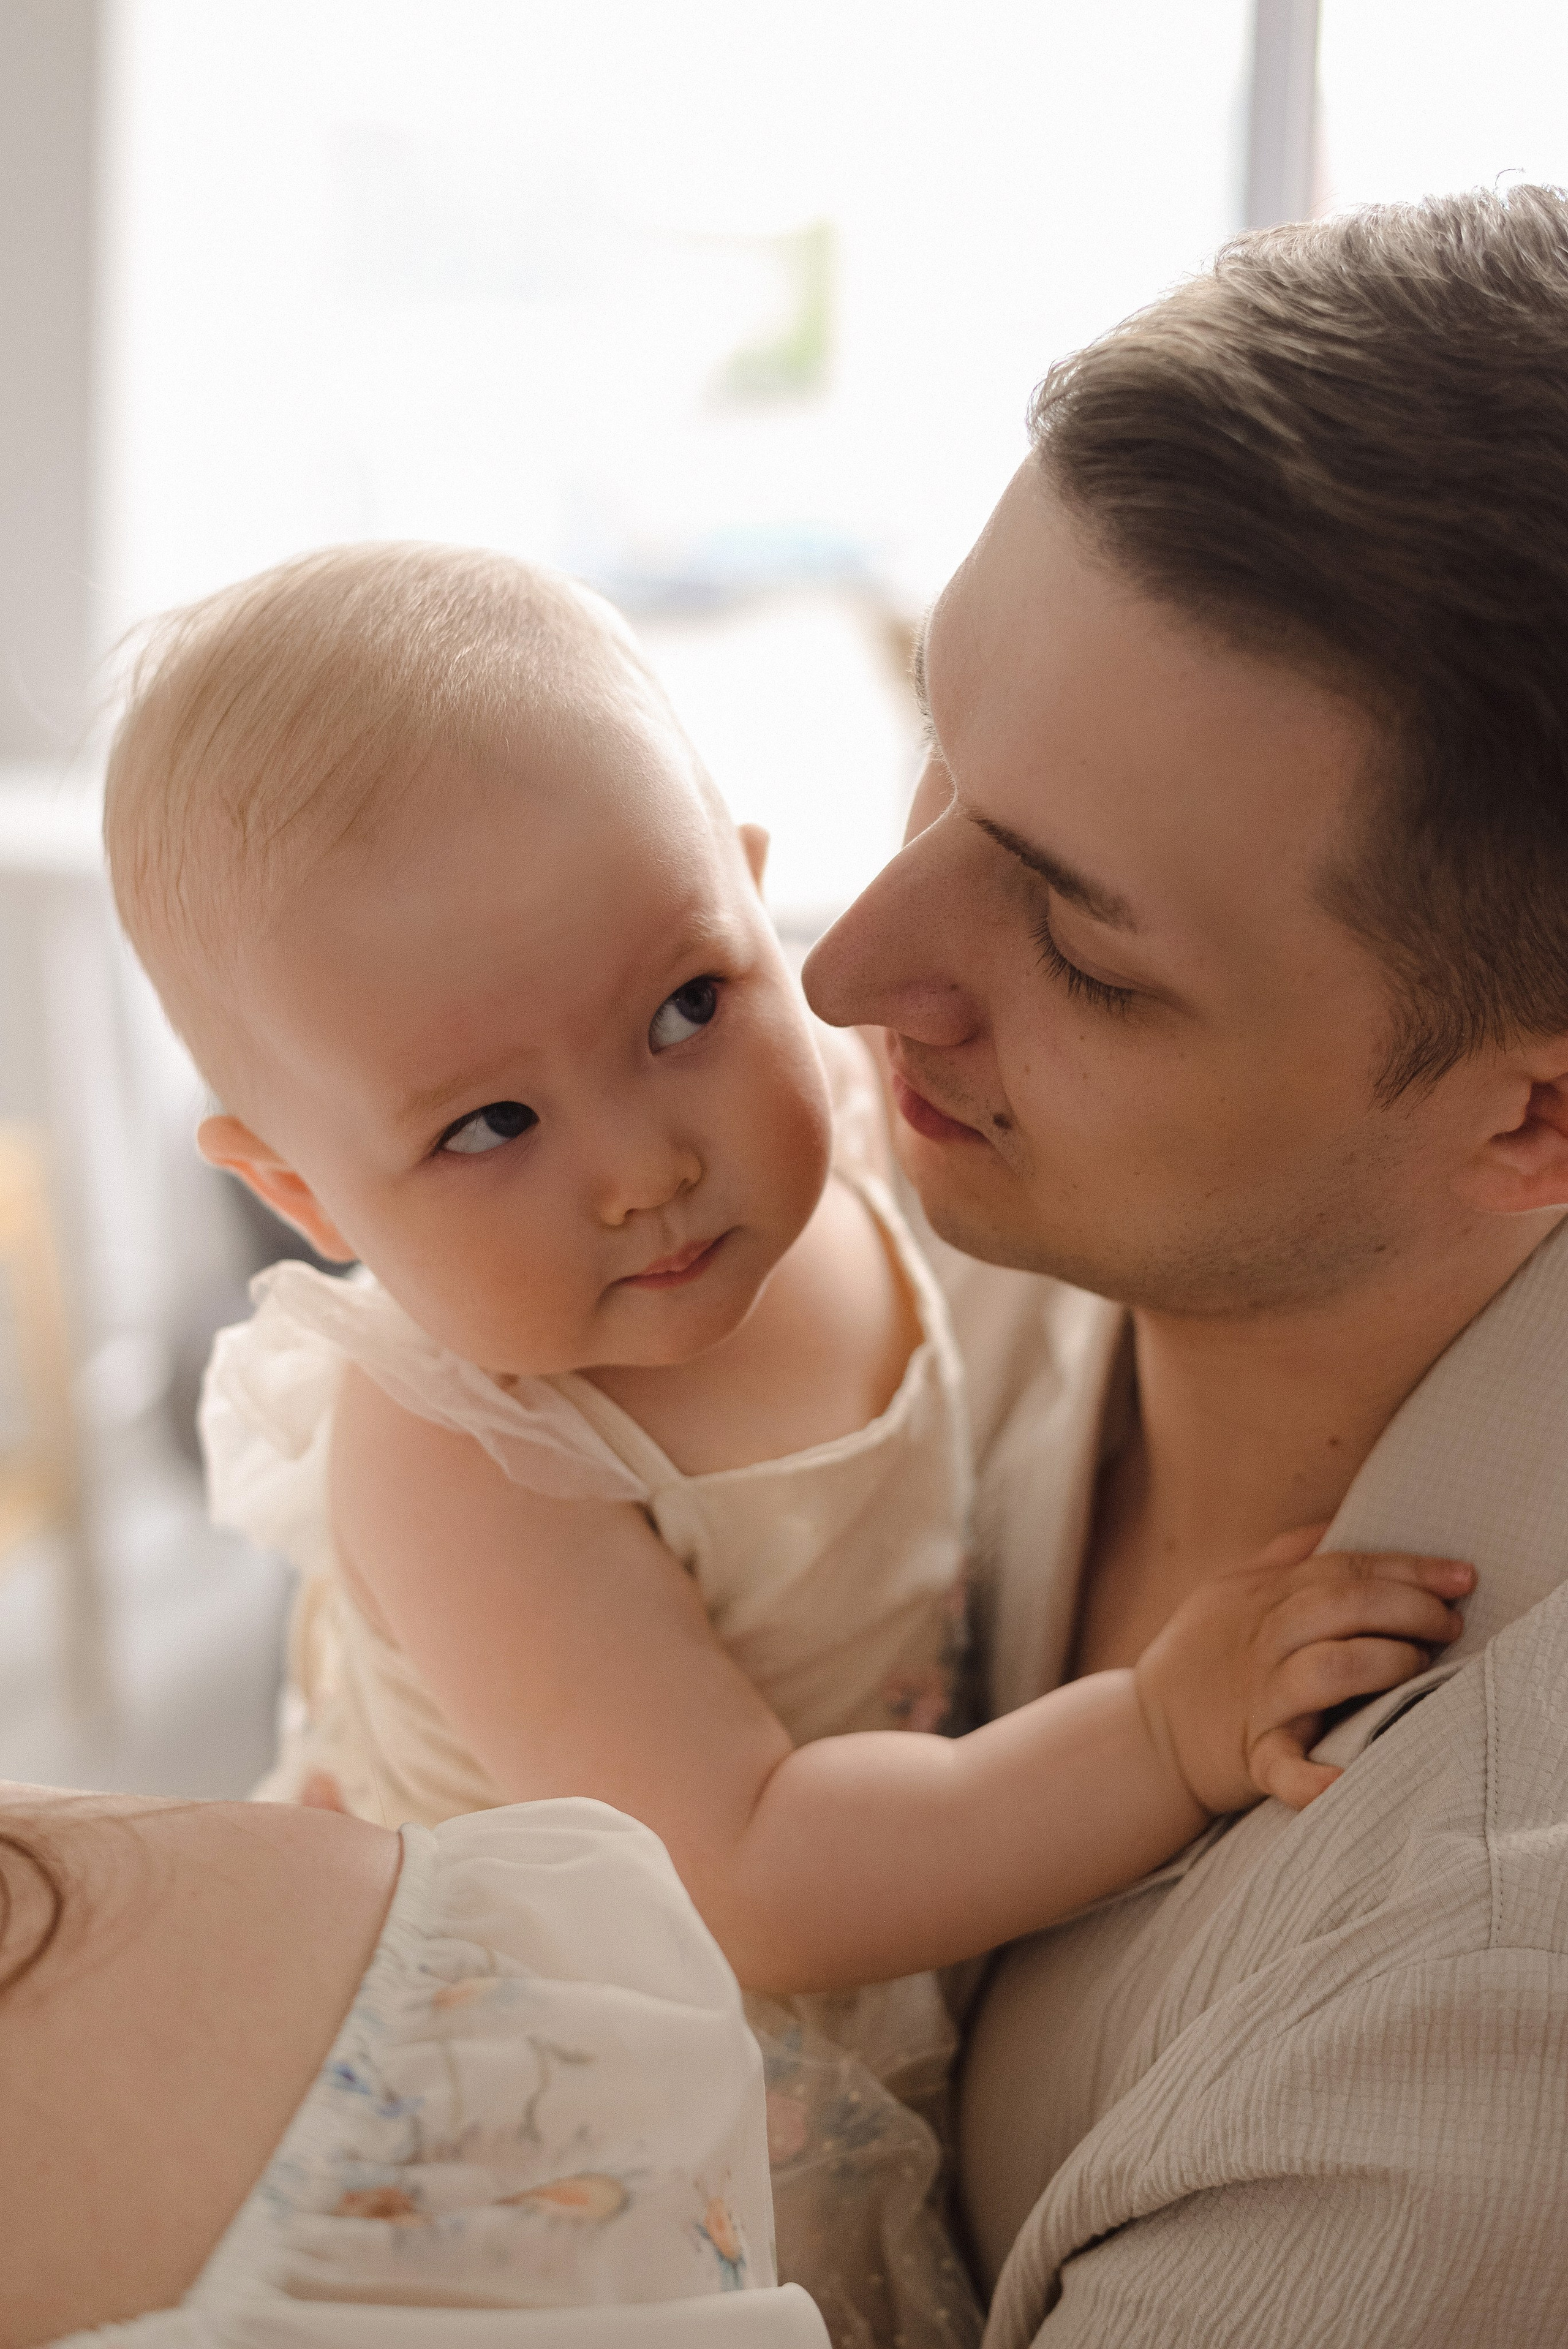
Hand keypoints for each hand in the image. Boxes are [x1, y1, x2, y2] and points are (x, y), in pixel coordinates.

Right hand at [1133, 1526, 1475, 1814]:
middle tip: (1452, 1623)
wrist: (1146, 1735)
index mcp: (1263, 1598)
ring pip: (1328, 1669)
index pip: (1344, 1568)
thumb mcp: (1228, 1592)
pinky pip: (1284, 1767)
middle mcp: (1264, 1641)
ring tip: (1420, 1666)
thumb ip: (1281, 1557)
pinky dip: (1314, 1779)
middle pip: (1342, 1605)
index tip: (1462, 1577)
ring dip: (1385, 1663)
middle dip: (1409, 1608)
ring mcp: (1258, 1698)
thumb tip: (1332, 1525)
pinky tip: (1345, 1782)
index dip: (1409, 1569)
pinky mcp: (1250, 1755)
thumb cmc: (1202, 1659)